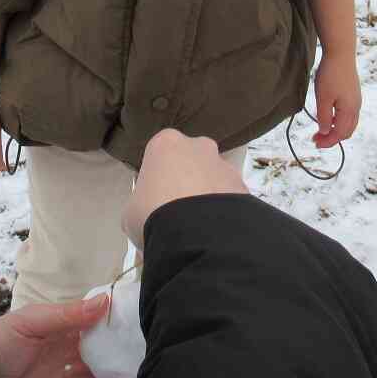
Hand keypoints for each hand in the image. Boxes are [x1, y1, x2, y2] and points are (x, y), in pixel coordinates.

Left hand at [0, 295, 126, 377]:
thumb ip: (67, 314)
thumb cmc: (0, 344)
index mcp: (63, 334)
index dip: (116, 325)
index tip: (138, 320)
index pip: (97, 328)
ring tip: (137, 372)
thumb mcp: (31, 321)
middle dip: (124, 352)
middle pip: (105, 355)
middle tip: (145, 348)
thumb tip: (105, 301)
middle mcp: (71, 358)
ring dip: (122, 377)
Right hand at [124, 129, 249, 247]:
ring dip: (207, 199)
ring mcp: (225, 164)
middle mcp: (199, 146)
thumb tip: (151, 212)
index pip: (160, 157)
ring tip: (198, 229)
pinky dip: (224, 213)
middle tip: (178, 215)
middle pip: (191, 162)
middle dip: (187, 184)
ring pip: (213, 180)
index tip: (155, 203)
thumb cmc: (153, 214)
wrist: (196, 234)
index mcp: (166, 143)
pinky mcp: (244, 186)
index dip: (158, 181)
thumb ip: (142, 203)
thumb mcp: (132, 211)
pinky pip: (231, 199)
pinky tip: (214, 233)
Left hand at [313, 50, 360, 148]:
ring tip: (320, 129)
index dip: (327, 141)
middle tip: (316, 138)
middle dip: (331, 137)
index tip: (315, 143)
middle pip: (346, 131)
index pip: (339, 134)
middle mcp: (356, 107)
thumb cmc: (330, 74)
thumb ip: (323, 117)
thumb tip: (324, 131)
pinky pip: (348, 114)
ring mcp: (356, 100)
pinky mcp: (353, 94)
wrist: (341, 53)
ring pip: (348, 123)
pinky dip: (338, 120)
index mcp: (349, 110)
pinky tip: (327, 116)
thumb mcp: (323, 98)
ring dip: (335, 129)